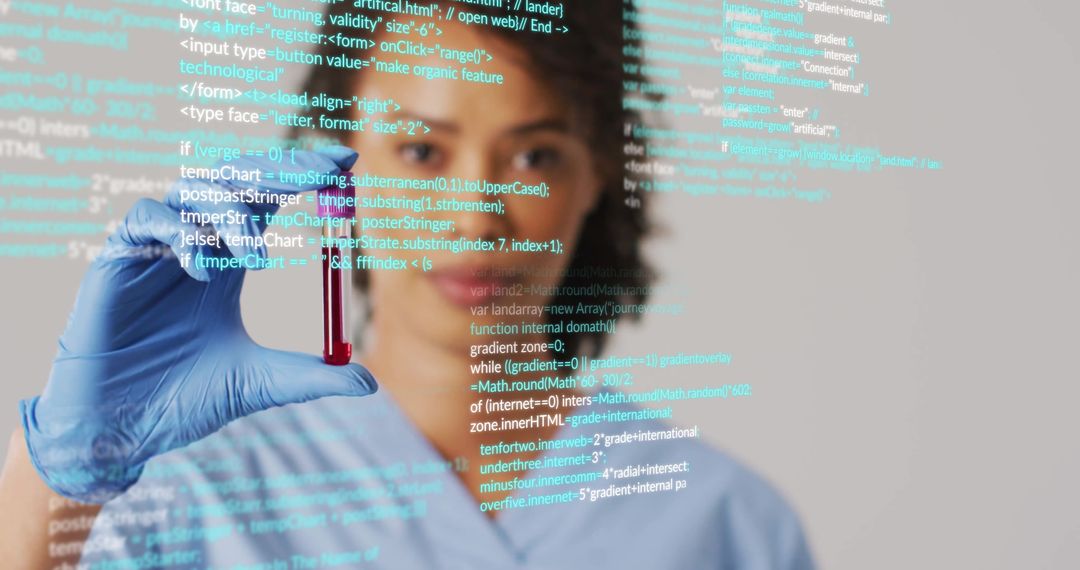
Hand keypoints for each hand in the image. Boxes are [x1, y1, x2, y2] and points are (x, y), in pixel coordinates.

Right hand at [18, 146, 375, 502]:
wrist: (120, 431)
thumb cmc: (183, 400)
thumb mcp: (259, 384)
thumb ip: (311, 377)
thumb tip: (370, 384)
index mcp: (230, 260)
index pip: (269, 198)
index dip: (304, 173)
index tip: (347, 162)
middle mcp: (196, 243)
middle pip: (237, 180)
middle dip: (281, 170)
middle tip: (321, 173)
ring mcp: (156, 248)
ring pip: (195, 189)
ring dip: (234, 212)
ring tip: (258, 256)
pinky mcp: (118, 259)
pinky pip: (147, 217)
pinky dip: (181, 232)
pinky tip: (204, 271)